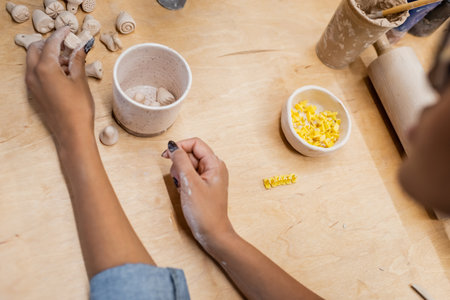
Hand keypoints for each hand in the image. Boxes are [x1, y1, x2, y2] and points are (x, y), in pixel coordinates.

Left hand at [25, 27, 94, 144]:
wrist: (71, 133)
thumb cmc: (78, 108)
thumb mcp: (80, 81)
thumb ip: (77, 61)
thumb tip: (78, 48)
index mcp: (45, 68)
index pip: (51, 44)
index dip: (61, 35)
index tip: (69, 30)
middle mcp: (33, 74)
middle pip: (36, 49)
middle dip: (50, 44)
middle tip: (66, 45)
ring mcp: (31, 84)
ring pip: (34, 61)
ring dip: (48, 56)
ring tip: (68, 62)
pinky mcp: (34, 93)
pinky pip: (36, 73)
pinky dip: (46, 67)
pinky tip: (63, 74)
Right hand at [162, 138, 233, 248]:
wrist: (212, 233)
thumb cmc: (204, 212)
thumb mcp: (189, 183)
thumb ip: (180, 161)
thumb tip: (173, 146)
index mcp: (215, 163)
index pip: (195, 143)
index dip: (179, 146)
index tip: (166, 155)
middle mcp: (214, 167)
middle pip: (191, 153)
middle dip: (179, 163)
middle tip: (179, 180)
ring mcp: (209, 177)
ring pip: (188, 165)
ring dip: (180, 173)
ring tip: (182, 188)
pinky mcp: (203, 185)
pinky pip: (189, 176)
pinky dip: (183, 181)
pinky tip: (184, 192)